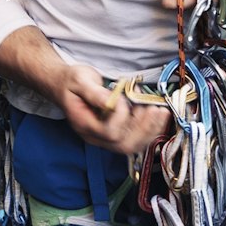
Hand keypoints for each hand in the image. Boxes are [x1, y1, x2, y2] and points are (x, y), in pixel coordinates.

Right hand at [56, 64, 170, 153]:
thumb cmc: (70, 83)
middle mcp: (96, 137)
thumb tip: (111, 100)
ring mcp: (106, 137)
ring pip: (133, 145)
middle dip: (144, 128)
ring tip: (161, 111)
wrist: (64, 86)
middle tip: (155, 108)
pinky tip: (158, 115)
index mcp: (85, 125)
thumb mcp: (79, 80)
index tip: (122, 96)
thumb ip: (95, 92)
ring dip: (151, 129)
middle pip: (124, 145)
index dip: (121, 116)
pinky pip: (136, 139)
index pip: (109, 132)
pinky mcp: (116, 133)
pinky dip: (151, 129)